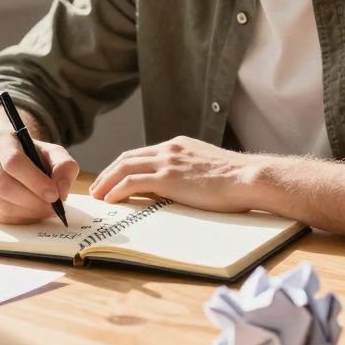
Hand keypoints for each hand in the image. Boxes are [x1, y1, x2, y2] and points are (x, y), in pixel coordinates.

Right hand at [0, 105, 79, 223]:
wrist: (5, 155)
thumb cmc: (30, 154)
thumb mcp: (51, 152)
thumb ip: (64, 166)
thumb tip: (62, 192)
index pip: (13, 162)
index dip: (35, 181)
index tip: (54, 195)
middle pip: (6, 187)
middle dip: (34, 202)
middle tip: (53, 207)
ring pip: (2, 205)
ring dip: (29, 212)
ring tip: (46, 210)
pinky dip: (19, 218)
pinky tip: (32, 212)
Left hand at [88, 135, 259, 211]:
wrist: (248, 178)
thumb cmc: (236, 180)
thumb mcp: (206, 168)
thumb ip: (187, 172)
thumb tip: (176, 187)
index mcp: (178, 145)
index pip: (141, 153)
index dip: (122, 166)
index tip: (112, 178)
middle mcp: (169, 149)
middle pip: (127, 157)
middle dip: (108, 172)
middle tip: (97, 187)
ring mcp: (168, 162)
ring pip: (125, 167)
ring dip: (106, 181)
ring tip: (97, 195)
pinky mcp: (168, 178)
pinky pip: (132, 182)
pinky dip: (117, 190)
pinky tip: (110, 200)